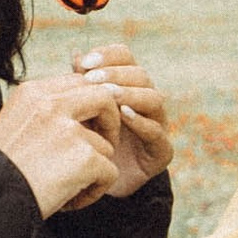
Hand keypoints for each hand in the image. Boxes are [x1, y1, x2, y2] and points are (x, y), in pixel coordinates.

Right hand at [0, 69, 119, 217]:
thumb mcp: (15, 124)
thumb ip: (44, 112)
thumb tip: (80, 113)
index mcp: (32, 92)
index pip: (80, 82)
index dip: (91, 106)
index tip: (88, 128)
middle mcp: (51, 104)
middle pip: (104, 98)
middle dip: (110, 123)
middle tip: (100, 149)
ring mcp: (69, 129)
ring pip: (107, 145)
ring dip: (93, 170)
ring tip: (67, 188)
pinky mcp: (84, 157)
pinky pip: (110, 172)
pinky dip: (94, 191)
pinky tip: (69, 201)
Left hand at [59, 39, 171, 204]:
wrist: (98, 182)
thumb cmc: (88, 140)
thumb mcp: (79, 110)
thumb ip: (80, 85)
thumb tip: (75, 55)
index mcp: (127, 85)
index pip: (126, 57)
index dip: (108, 55)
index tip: (84, 62)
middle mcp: (145, 101)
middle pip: (141, 75)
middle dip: (116, 74)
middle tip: (93, 79)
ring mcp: (157, 125)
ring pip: (154, 99)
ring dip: (131, 94)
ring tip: (109, 96)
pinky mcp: (161, 151)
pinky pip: (158, 133)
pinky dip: (142, 122)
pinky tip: (124, 116)